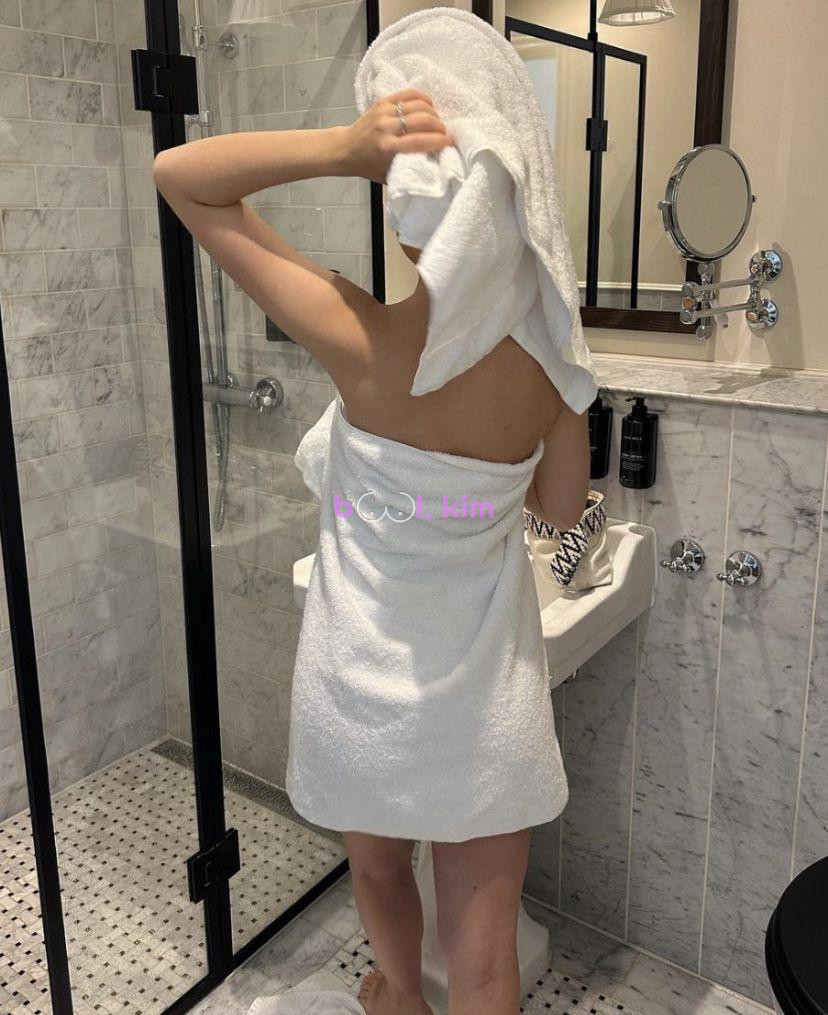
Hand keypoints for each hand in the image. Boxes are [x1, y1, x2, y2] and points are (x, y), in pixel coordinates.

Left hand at [340, 88, 454, 182]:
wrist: (346, 148)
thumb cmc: (369, 165)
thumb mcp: (389, 174)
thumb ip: (409, 168)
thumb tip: (433, 160)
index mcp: (388, 148)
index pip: (420, 141)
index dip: (439, 140)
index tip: (450, 142)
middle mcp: (386, 128)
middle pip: (423, 120)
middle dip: (439, 126)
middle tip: (444, 133)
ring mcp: (384, 112)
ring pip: (419, 105)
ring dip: (433, 112)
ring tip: (436, 122)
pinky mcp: (383, 101)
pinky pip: (409, 94)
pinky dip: (423, 98)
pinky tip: (429, 105)